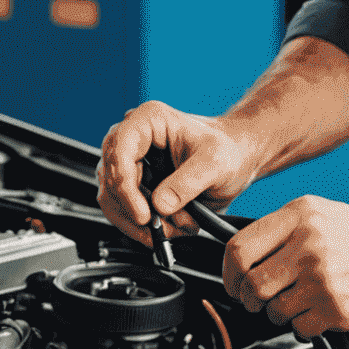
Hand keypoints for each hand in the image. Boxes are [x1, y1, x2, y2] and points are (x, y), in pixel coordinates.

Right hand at [97, 102, 259, 247]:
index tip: (143, 213)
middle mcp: (133, 138)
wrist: (237, 160)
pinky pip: (123, 210)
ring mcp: (131, 162)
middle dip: (136, 210)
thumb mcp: (216, 163)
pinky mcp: (134, 184)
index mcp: (148, 120)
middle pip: (111, 179)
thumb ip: (188, 182)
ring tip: (174, 227)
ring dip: (140, 222)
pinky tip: (168, 228)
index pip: (119, 151)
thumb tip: (160, 205)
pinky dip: (142, 227)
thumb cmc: (228, 150)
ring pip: (112, 199)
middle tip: (161, 227)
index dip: (125, 185)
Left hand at [222, 196, 348, 336]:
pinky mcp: (334, 308)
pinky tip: (319, 312)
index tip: (233, 282)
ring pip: (272, 309)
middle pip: (251, 283)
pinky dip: (303, 325)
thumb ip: (285, 227)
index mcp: (301, 215)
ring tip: (298, 303)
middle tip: (257, 301)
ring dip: (278, 313)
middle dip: (249, 299)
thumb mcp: (325, 214)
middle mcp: (308, 244)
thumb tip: (246, 249)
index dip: (229, 272)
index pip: (240, 247)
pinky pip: (298, 327)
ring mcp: (321, 278)